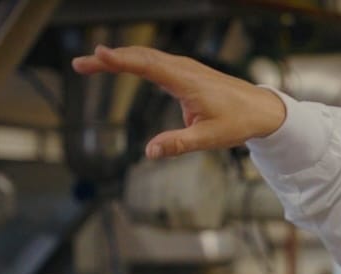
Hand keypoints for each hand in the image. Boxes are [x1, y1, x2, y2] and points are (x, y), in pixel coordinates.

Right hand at [72, 46, 286, 159]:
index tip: (97, 55)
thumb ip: (177, 144)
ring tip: (92, 64)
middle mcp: (183, 69)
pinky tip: (121, 64)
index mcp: (186, 81)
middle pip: (139, 56)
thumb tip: (150, 152)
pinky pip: (154, 61)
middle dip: (109, 59)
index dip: (119, 60)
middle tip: (80, 64)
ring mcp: (184, 68)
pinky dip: (134, 60)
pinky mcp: (185, 73)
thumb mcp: (208, 139)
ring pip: (146, 56)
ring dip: (119, 58)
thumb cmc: (238, 122)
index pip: (146, 65)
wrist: (261, 110)